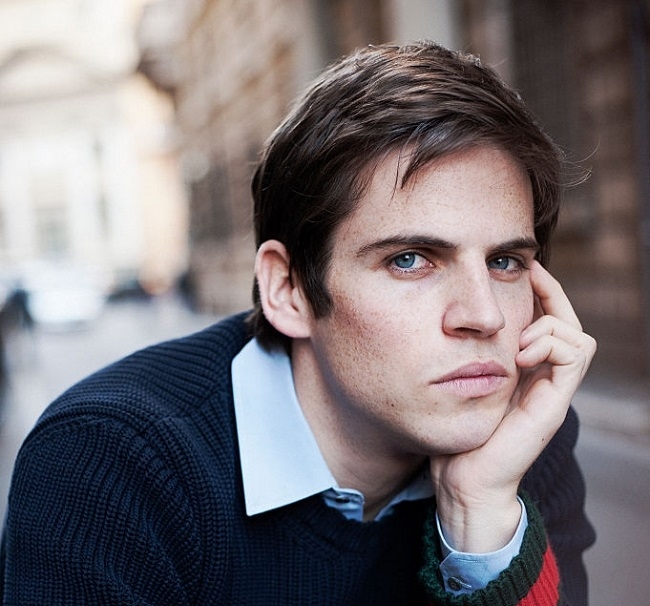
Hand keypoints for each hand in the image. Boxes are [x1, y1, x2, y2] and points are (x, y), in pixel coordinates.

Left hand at [430, 261, 595, 551]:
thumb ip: (467, 350)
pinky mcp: (553, 404)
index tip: (524, 266)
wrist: (462, 476)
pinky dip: (552, 344)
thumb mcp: (458, 377)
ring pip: (578, 336)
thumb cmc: (454, 427)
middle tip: (528, 276)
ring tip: (518, 339)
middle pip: (568, 321)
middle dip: (550, 293)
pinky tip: (521, 353)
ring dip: (550, 324)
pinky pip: (575, 356)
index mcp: (524, 368)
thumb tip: (453, 314)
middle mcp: (542, 376)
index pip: (548, 318)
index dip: (542, 290)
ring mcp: (551, 391)